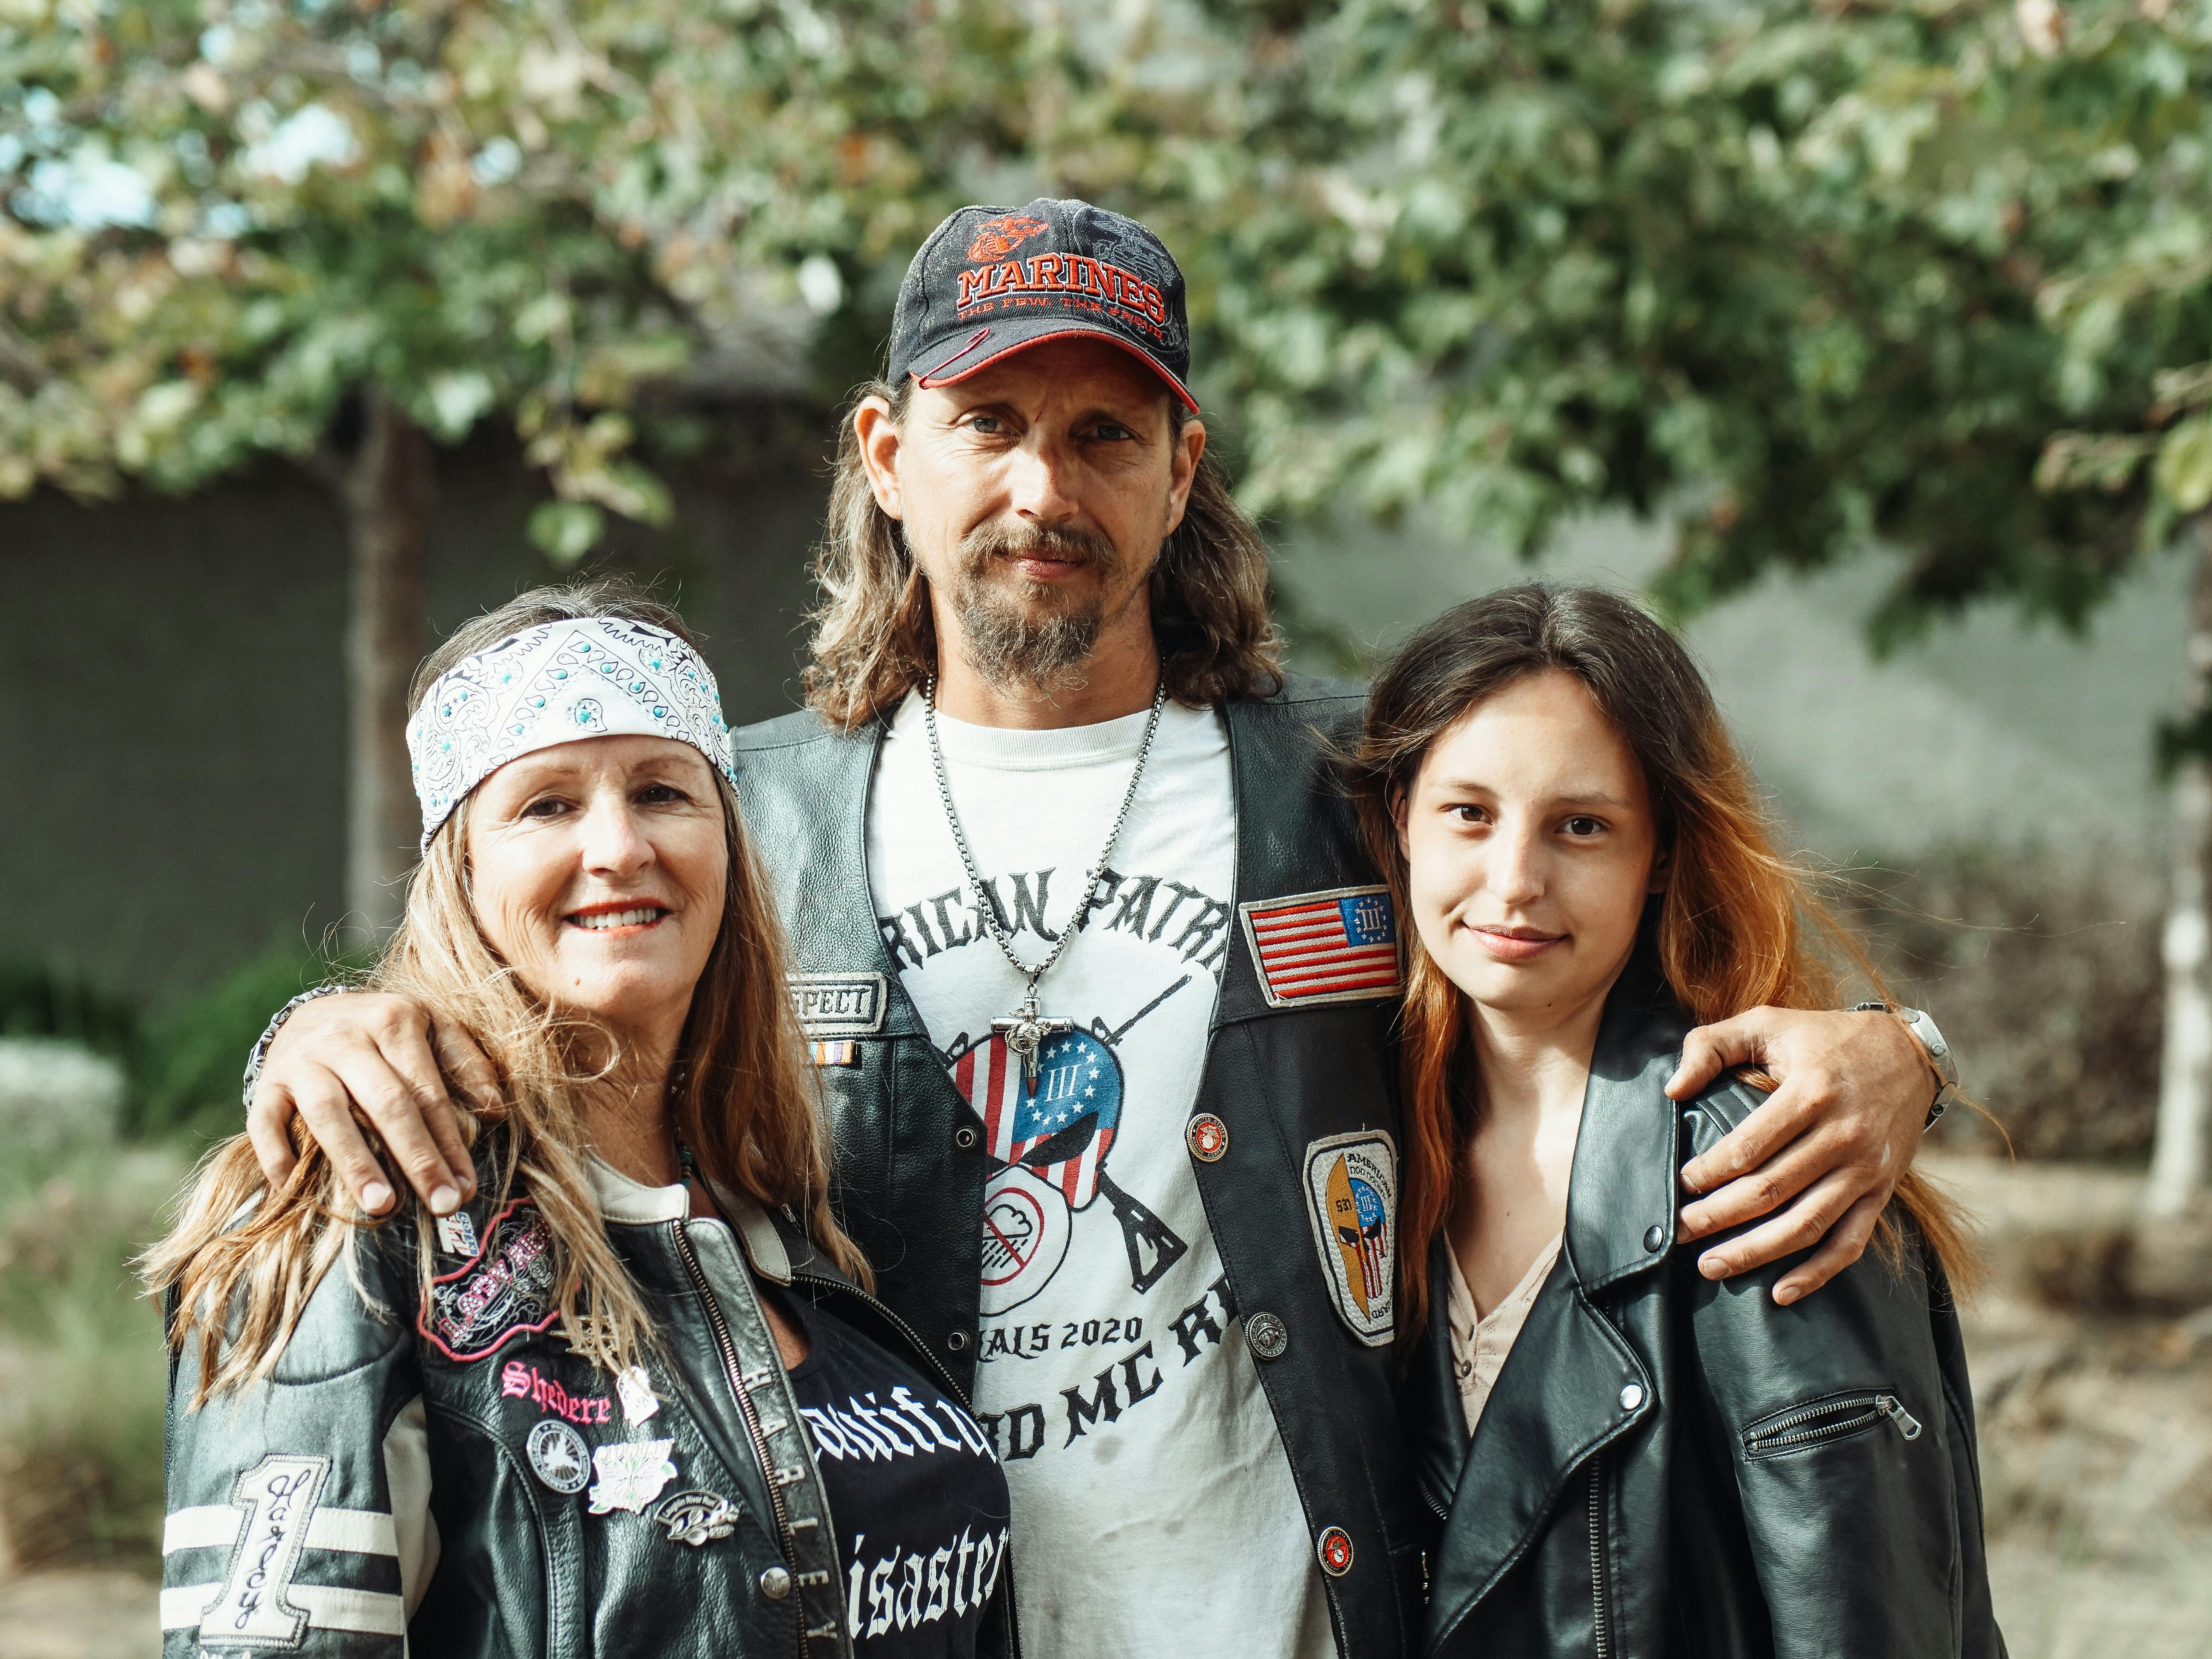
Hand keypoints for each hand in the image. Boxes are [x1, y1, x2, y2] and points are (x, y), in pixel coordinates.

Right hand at [247, 991, 498, 1216]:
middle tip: (442, 1206)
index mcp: (395, 1020)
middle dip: (417, 1158)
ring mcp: (301, 1059)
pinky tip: (296, 1191)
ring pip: (329, 1114)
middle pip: (387, 1103)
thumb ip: (466, 1063)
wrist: (311, 1013)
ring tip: (381, 1206)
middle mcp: (346, 1036)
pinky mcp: (266, 1083)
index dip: (450, 1141)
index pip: (428, 1091)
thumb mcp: (432, 1028)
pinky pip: (266, 1123)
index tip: (466, 1187)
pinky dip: (279, 1157)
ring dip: (356, 1162)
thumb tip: (495, 1109)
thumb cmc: (385, 1033)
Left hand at [1667, 1005, 1931, 1304]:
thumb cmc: (1824, 1038)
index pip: (1749, 1146)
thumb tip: (1671, 1089)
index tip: (1680, 1184)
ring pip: (1805, 1225)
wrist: (1910, 1054)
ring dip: (1755, 1252)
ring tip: (1710, 1266)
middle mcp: (1842, 1135)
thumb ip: (1711, 1045)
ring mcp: (1865, 1169)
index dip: (1709, 1172)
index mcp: (1810, 1091)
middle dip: (1718, 1218)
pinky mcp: (1882, 1192)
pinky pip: (1849, 1243)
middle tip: (1680, 1233)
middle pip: (1770, 1191)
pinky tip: (1780, 1294)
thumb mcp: (1766, 1022)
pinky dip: (1817, 1274)